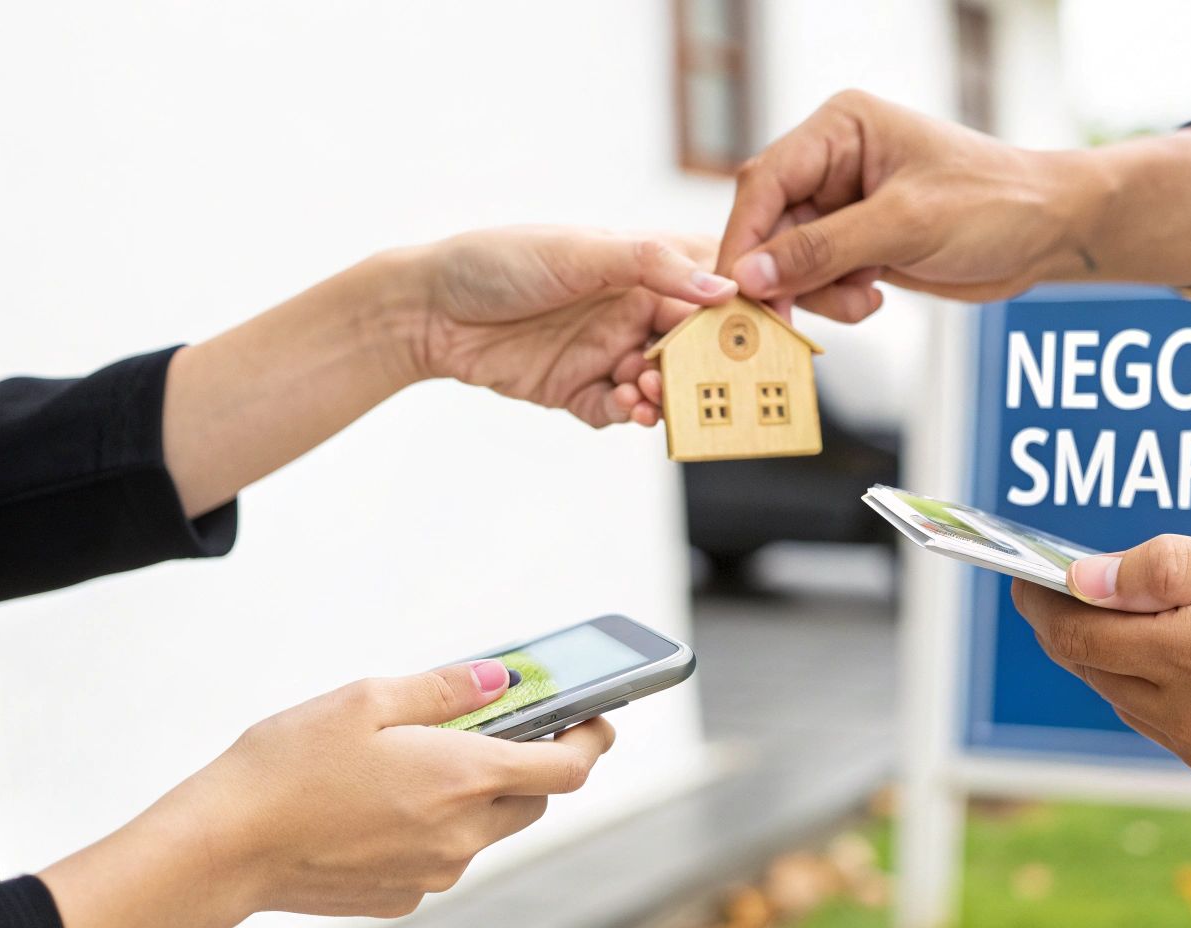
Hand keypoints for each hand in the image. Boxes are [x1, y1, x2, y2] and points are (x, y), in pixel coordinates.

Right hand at [42, 659, 616, 927]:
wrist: (221, 849)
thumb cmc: (287, 764)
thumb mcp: (367, 698)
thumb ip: (446, 688)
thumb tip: (503, 678)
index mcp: (466, 777)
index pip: (571, 766)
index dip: (593, 737)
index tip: (597, 714)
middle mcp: (464, 835)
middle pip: (534, 798)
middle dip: (531, 760)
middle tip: (501, 724)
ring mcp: (435, 873)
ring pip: (489, 830)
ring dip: (480, 795)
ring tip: (425, 758)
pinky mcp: (403, 897)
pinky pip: (444, 856)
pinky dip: (435, 827)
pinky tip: (384, 803)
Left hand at [411, 226, 737, 426]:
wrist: (426, 309)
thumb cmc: (497, 260)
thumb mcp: (580, 251)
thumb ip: (653, 266)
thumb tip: (721, 290)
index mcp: (638, 269)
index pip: (706, 292)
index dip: (737, 315)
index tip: (764, 336)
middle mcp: (629, 312)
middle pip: (690, 347)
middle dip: (704, 366)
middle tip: (710, 380)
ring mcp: (604, 353)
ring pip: (660, 385)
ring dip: (665, 393)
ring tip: (651, 392)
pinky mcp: (578, 391)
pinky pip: (619, 411)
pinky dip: (629, 414)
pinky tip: (626, 408)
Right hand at [716, 90, 1082, 319]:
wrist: (1049, 233)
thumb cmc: (993, 204)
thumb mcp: (906, 224)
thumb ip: (823, 249)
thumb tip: (751, 275)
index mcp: (840, 128)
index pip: (765, 181)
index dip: (744, 238)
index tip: (736, 290)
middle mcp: (833, 162)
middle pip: (768, 225)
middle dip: (781, 275)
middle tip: (782, 321)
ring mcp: (843, 205)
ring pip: (789, 261)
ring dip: (816, 292)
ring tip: (864, 298)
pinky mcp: (858, 243)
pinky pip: (818, 280)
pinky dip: (837, 300)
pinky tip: (875, 297)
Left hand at [1010, 535, 1190, 804]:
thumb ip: (1172, 568)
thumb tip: (1085, 577)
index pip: (1078, 632)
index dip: (1041, 602)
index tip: (1024, 578)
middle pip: (1093, 670)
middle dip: (1068, 629)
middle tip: (1059, 591)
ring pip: (1126, 703)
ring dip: (1110, 663)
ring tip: (1116, 620)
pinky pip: (1168, 730)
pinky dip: (1155, 694)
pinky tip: (1177, 662)